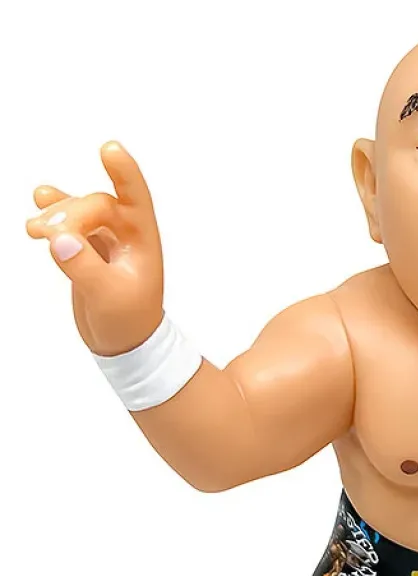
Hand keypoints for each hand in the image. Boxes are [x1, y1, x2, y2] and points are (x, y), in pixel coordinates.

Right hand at [27, 141, 163, 355]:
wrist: (123, 344)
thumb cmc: (128, 321)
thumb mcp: (108, 297)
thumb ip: (84, 267)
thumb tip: (60, 239)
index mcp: (143, 242)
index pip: (135, 199)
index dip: (124, 173)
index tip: (110, 148)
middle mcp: (127, 237)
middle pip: (96, 206)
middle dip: (70, 213)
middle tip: (45, 234)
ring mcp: (106, 242)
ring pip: (79, 213)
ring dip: (57, 213)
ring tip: (34, 226)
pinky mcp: (87, 252)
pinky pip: (68, 226)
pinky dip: (52, 219)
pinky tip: (37, 210)